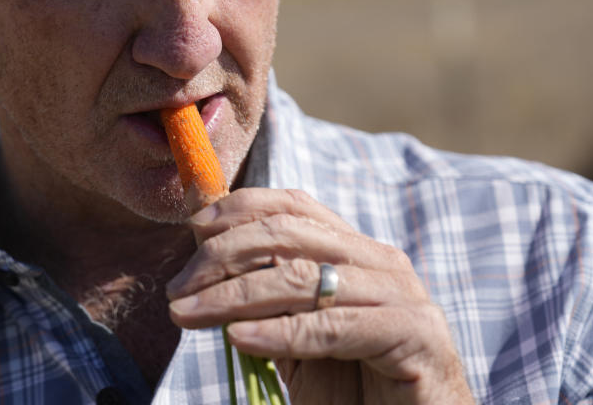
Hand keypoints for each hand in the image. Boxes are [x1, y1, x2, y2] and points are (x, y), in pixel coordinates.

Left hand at [166, 188, 473, 404]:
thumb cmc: (351, 386)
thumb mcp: (295, 333)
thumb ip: (263, 296)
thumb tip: (202, 258)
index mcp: (355, 250)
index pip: (293, 206)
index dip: (240, 209)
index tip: (193, 229)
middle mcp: (380, 261)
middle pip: (289, 236)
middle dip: (223, 257)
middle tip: (177, 288)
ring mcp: (401, 294)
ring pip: (303, 279)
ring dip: (234, 296)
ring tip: (187, 314)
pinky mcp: (415, 334)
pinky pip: (336, 327)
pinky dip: (282, 333)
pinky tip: (238, 339)